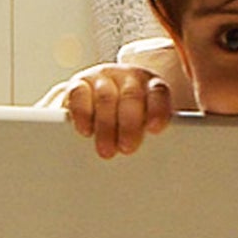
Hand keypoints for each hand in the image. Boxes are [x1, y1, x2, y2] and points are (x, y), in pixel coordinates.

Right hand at [55, 63, 174, 158]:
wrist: (96, 101)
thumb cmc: (126, 120)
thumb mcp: (142, 123)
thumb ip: (148, 133)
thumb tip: (158, 160)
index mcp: (150, 85)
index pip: (158, 93)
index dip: (158, 110)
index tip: (155, 129)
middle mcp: (127, 77)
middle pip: (131, 96)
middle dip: (129, 125)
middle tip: (127, 148)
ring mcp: (102, 78)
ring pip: (105, 98)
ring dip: (106, 125)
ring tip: (106, 150)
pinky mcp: (79, 83)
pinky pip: (79, 94)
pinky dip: (82, 113)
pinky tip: (86, 131)